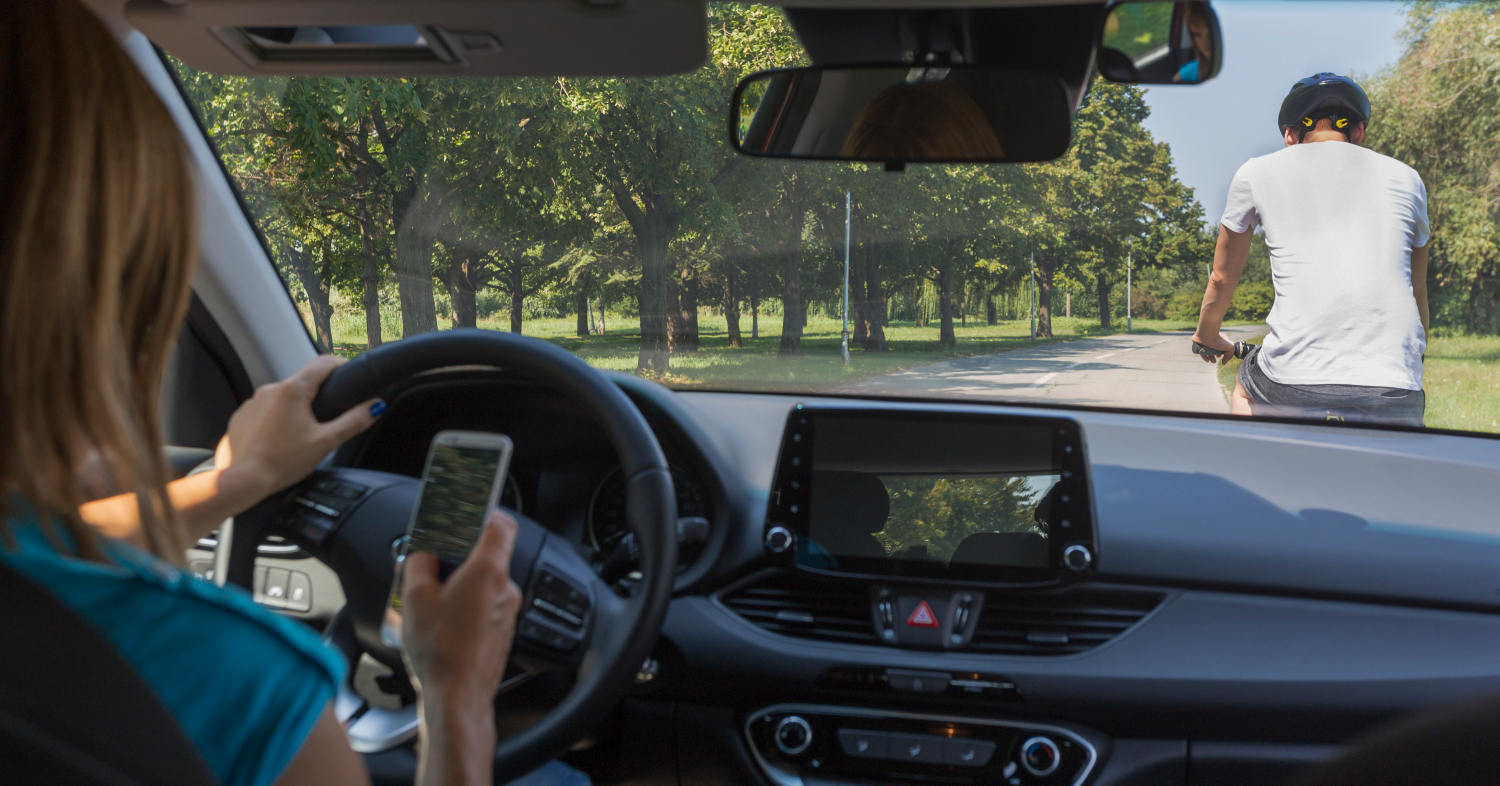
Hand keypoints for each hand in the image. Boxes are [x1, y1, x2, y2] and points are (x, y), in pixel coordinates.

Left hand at [214, 356, 380, 497]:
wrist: (242, 481)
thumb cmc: (281, 462)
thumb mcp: (326, 442)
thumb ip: (353, 421)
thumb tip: (374, 406)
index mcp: (292, 390)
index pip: (322, 363)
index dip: (340, 364)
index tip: (349, 371)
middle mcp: (270, 390)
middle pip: (302, 382)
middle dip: (317, 396)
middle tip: (327, 417)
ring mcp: (252, 402)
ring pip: (283, 398)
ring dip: (295, 410)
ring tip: (301, 435)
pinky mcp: (241, 417)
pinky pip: (264, 411)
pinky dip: (275, 421)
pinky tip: (280, 441)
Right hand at [402, 512, 521, 785]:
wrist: (458, 698)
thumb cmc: (440, 652)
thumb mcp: (414, 598)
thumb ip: (418, 564)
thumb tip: (422, 553)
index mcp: (488, 571)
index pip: (501, 524)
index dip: (485, 512)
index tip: (468, 509)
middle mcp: (505, 588)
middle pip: (488, 554)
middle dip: (459, 555)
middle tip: (433, 561)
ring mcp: (508, 612)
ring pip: (485, 583)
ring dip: (461, 583)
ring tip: (431, 597)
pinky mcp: (503, 632)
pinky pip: (486, 606)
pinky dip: (467, 605)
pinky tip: (443, 620)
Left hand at [1191, 332, 1236, 365]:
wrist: (1207, 336)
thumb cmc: (1219, 340)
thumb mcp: (1230, 348)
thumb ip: (1229, 356)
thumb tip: (1224, 363)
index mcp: (1220, 338)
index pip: (1221, 346)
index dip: (1221, 353)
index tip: (1220, 356)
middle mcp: (1212, 339)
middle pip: (1214, 349)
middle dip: (1215, 356)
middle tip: (1215, 361)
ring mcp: (1205, 342)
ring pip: (1207, 351)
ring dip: (1210, 357)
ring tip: (1212, 361)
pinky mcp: (1198, 344)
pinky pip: (1201, 351)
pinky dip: (1204, 356)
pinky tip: (1207, 360)